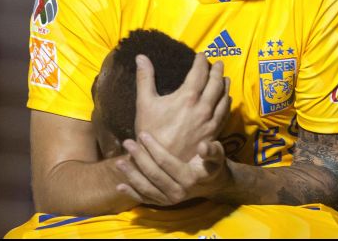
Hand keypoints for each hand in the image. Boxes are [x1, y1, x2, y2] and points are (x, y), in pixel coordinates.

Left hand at [115, 133, 230, 205]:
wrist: (212, 184)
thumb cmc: (212, 164)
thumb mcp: (218, 154)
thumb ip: (211, 150)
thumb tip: (203, 146)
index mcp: (190, 178)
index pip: (166, 162)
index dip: (154, 148)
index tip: (143, 134)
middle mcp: (179, 192)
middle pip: (154, 174)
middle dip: (139, 158)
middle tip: (127, 142)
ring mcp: (170, 200)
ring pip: (147, 188)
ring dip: (132, 175)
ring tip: (119, 162)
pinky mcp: (163, 203)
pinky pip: (146, 199)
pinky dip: (132, 194)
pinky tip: (120, 186)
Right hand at [133, 53, 229, 159]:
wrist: (160, 163)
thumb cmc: (151, 132)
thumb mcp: (144, 103)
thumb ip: (145, 78)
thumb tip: (141, 57)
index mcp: (187, 97)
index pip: (199, 73)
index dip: (201, 62)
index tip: (201, 55)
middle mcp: (203, 108)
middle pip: (215, 84)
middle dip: (217, 71)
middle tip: (218, 63)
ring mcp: (210, 121)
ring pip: (223, 98)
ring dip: (225, 86)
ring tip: (225, 78)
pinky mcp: (212, 133)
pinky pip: (224, 114)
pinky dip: (227, 103)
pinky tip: (227, 100)